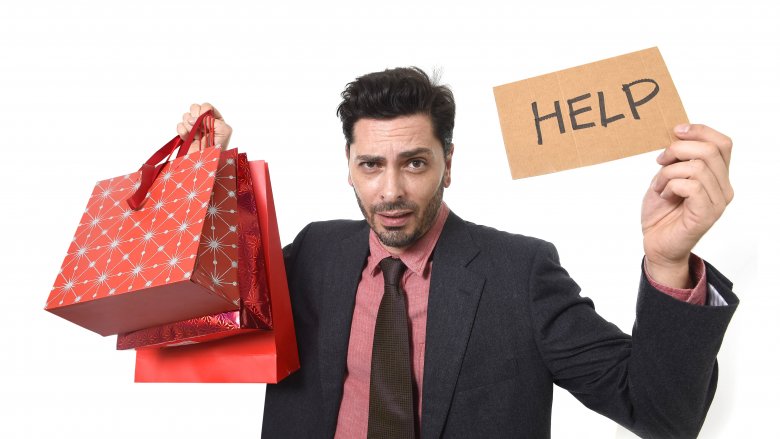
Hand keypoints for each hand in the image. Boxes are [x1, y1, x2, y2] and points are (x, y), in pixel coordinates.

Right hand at [176, 103, 231, 153]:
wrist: (205, 164)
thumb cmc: (218, 149)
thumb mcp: (223, 131)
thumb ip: (213, 120)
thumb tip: (193, 118)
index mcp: (215, 119)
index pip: (206, 106)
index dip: (204, 112)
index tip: (205, 122)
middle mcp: (204, 121)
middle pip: (194, 107)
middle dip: (196, 118)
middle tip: (201, 130)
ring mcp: (193, 127)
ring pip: (186, 115)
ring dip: (191, 127)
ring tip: (196, 137)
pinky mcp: (184, 134)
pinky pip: (179, 125)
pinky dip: (183, 132)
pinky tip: (189, 139)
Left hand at [641, 124, 733, 287]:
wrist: (656, 244)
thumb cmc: (662, 212)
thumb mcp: (667, 177)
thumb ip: (677, 159)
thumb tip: (678, 135)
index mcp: (718, 176)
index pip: (722, 143)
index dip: (700, 131)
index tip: (676, 131)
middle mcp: (724, 188)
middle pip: (710, 150)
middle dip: (678, 150)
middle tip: (660, 162)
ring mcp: (718, 202)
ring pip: (697, 168)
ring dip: (668, 173)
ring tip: (660, 186)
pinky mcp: (707, 214)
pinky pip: (691, 186)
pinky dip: (670, 186)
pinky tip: (664, 196)